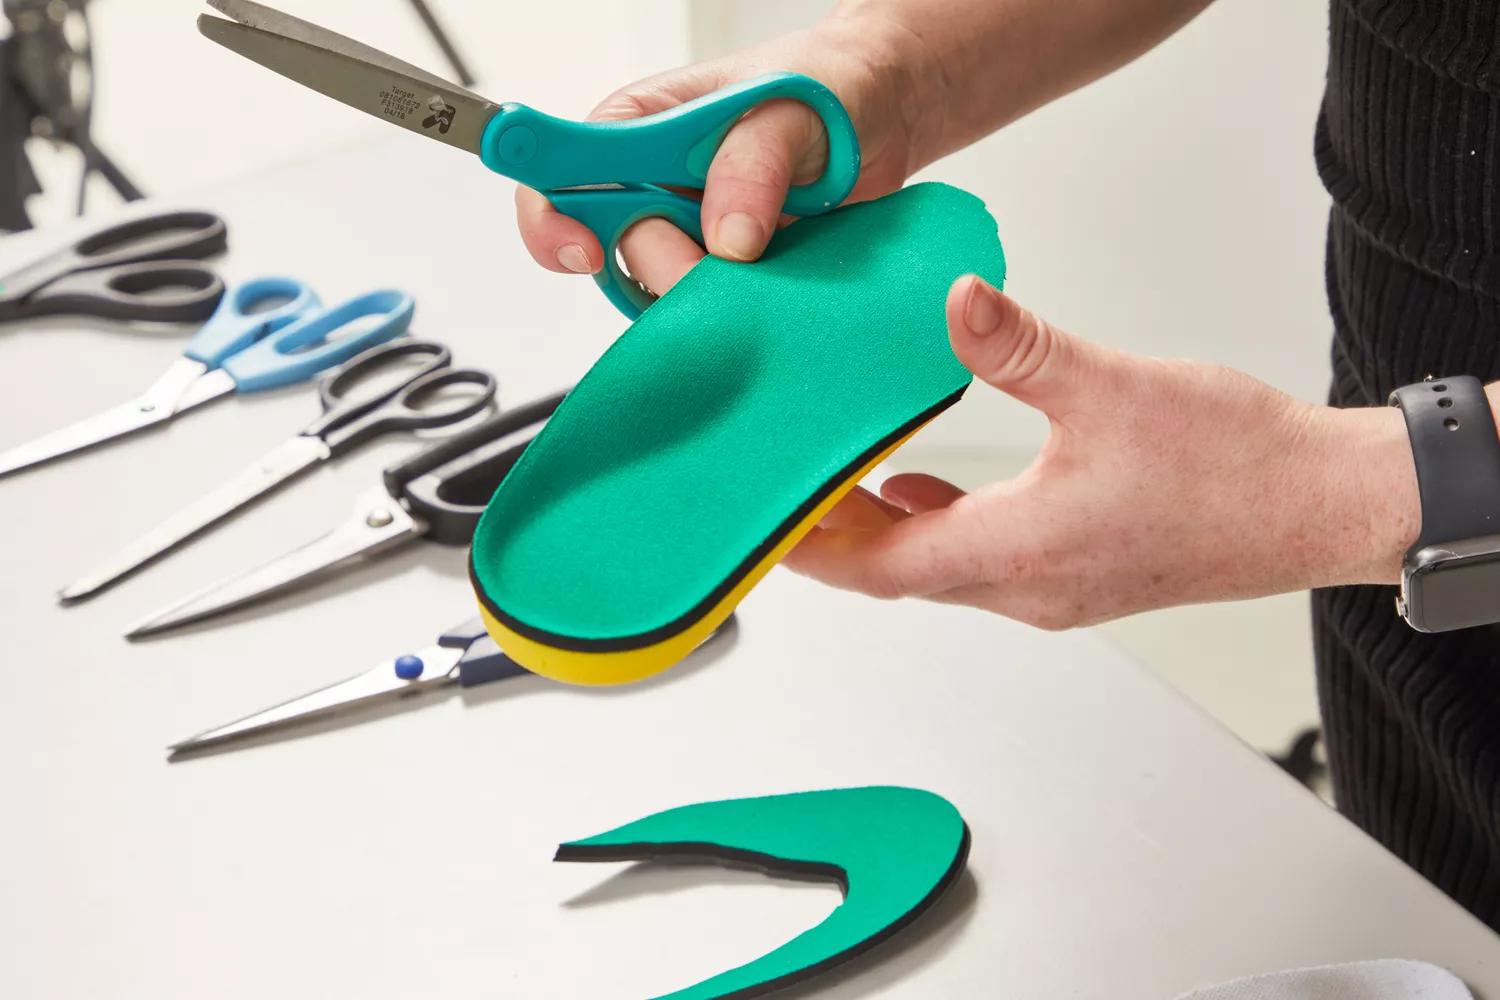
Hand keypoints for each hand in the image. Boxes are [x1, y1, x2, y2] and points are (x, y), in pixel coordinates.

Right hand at [514, 11, 943, 295]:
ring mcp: (684, 232)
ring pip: (657, 290)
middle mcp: (649, 183)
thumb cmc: (829, 89)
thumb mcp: (793, 105)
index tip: (588, 249)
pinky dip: (732, 313)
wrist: (884, 118)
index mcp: (639, 127)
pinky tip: (770, 288)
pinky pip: (702, 311)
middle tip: (722, 263)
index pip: (561, 172)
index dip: (555, 218)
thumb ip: (754, 162)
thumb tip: (725, 237)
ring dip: (704, 295)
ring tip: (765, 265)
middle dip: (662, 268)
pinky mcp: (720, 272)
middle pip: (609, 250)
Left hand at [782, 277, 1424, 628]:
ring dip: (891, 534)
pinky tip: (931, 487)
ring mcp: (1059, 591)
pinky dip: (944, 527)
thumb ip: (1019, 346)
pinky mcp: (1086, 575)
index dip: (816, 550)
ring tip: (843, 485)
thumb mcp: (1111, 387)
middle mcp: (1028, 589)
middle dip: (842, 537)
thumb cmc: (1234, 464)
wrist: (1322, 505)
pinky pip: (988, 561)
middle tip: (790, 490)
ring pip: (945, 570)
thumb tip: (956, 301)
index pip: (881, 569)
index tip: (766, 525)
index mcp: (1018, 551)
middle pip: (903, 574)